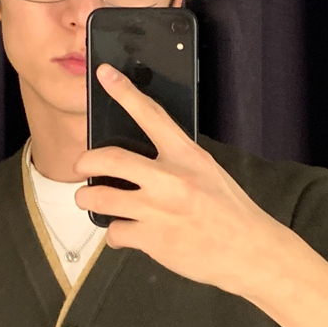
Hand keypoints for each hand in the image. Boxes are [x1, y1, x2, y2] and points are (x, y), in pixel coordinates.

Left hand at [72, 62, 290, 298]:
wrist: (247, 251)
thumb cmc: (231, 214)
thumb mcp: (209, 173)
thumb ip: (178, 163)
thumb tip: (146, 163)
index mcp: (186, 156)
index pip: (150, 114)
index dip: (124, 91)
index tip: (104, 75)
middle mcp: (169, 179)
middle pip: (110, 158)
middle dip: (85, 162)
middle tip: (80, 166)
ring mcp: (157, 210)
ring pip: (102, 198)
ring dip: (87, 199)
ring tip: (87, 200)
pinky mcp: (151, 239)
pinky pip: (115, 232)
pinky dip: (114, 235)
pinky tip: (122, 235)